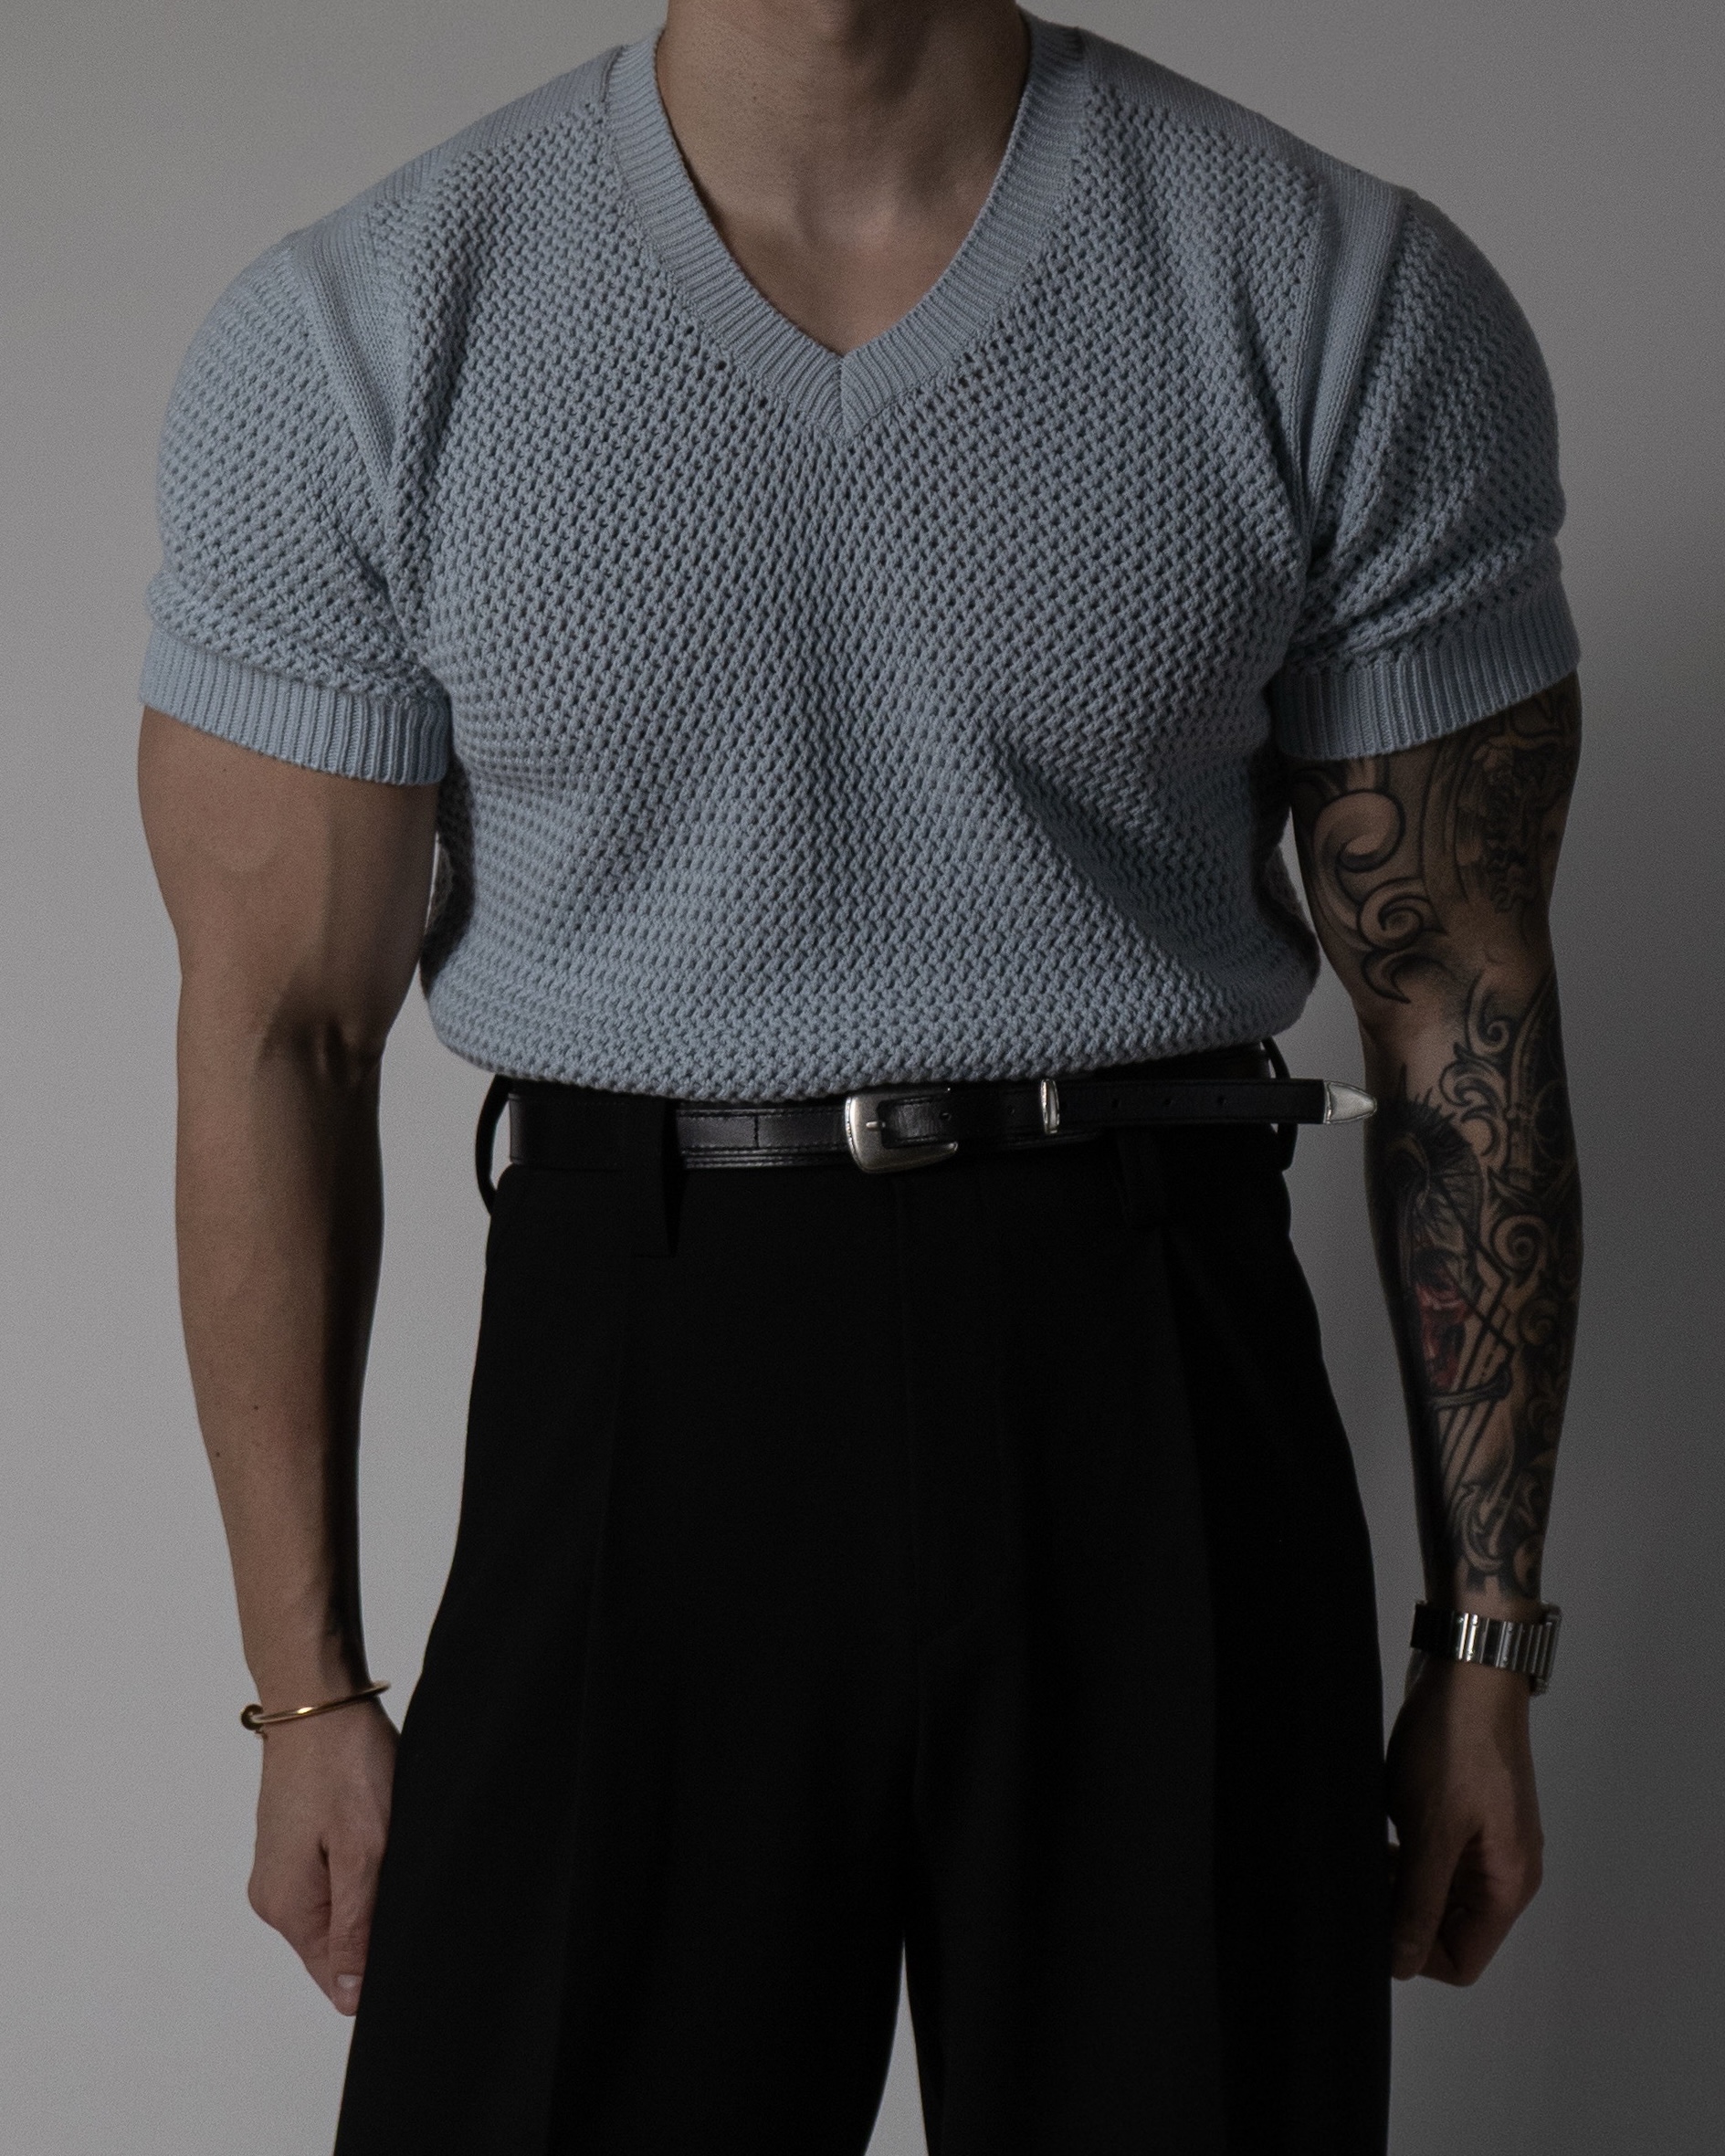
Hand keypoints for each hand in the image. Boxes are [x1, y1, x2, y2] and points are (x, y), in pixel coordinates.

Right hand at [247, 1701, 397, 2013]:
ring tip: (386, 1841)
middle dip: (375, 1922)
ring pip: (337, 1908)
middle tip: (401, 1868)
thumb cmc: (344, 1765)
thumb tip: (348, 1998)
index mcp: (287, 1908)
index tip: (403, 1921)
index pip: (333, 1976)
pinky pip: (330, 1877)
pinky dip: (357, 1864)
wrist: (317, 1698)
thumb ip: (356, 1927)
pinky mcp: (290, 1843)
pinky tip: (375, 1830)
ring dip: (369, 1889)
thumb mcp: (364, 1850)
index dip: (376, 1965)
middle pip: (336, 1944)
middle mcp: (272, 1896)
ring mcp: (278, 1868)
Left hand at [1385, 1657, 1542, 1983]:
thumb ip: (1418, 1902)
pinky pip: (1430, 1850)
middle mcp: (1503, 1866)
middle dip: (1401, 1906)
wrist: (1466, 1666)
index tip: (1375, 1918)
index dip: (1414, 1951)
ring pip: (1433, 1886)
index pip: (1462, 1958)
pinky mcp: (1462, 1807)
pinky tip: (1380, 1820)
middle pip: (1447, 1925)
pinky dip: (1403, 1845)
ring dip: (1398, 1875)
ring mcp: (1484, 1836)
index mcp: (1507, 1882)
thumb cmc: (1458, 1741)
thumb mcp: (1432, 1831)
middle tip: (1368, 1872)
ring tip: (1373, 1840)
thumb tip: (1402, 1962)